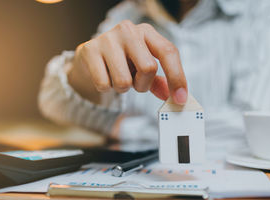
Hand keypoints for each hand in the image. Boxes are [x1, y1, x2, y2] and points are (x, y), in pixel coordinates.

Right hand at [67, 20, 187, 104]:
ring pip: (124, 81)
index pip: (168, 52)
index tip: (179, 99)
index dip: (177, 78)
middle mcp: (128, 30)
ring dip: (122, 88)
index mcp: (147, 32)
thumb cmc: (122, 62)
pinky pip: (104, 84)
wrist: (90, 58)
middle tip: (135, 84)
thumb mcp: (142, 68)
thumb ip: (159, 81)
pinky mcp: (89, 50)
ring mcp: (107, 39)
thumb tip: (175, 97)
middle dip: (143, 85)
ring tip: (116, 77)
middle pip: (148, 68)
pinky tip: (103, 76)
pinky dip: (105, 88)